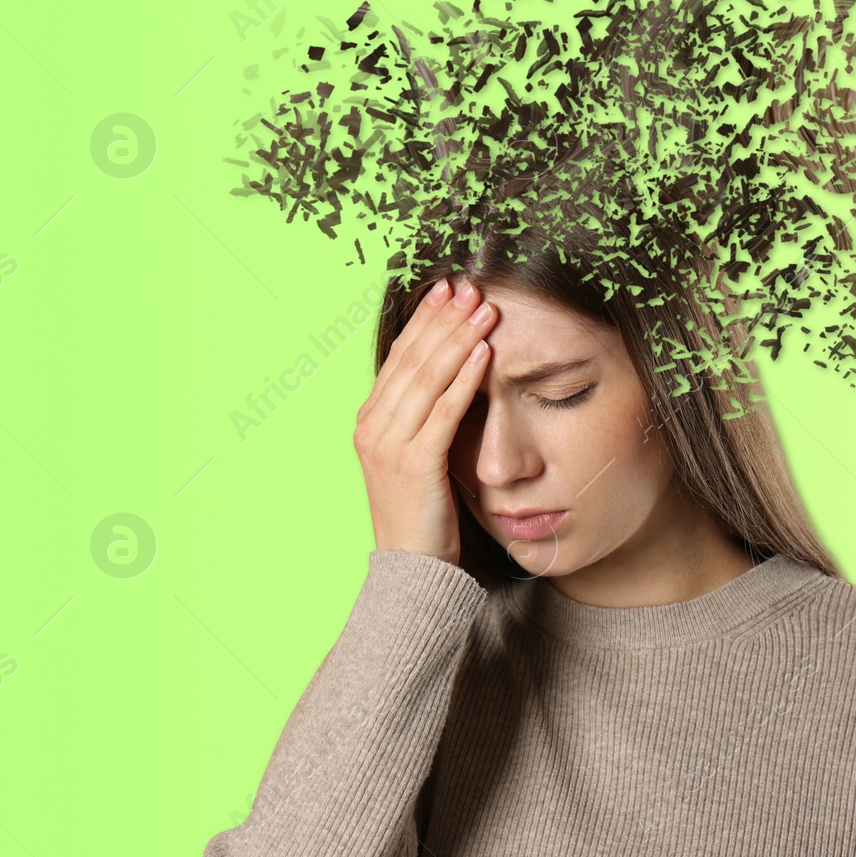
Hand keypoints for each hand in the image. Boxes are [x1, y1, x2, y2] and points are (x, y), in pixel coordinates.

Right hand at [353, 276, 495, 564]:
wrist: (412, 570)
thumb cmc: (425, 513)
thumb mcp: (420, 456)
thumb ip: (428, 416)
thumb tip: (456, 371)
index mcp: (370, 420)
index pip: (399, 357)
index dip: (424, 320)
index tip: (449, 288)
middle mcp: (372, 427)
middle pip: (411, 359)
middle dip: (443, 319)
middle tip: (471, 286)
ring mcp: (389, 445)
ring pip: (426, 378)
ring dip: (458, 339)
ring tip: (485, 310)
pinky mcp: (414, 464)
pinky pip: (443, 412)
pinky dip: (464, 379)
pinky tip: (485, 354)